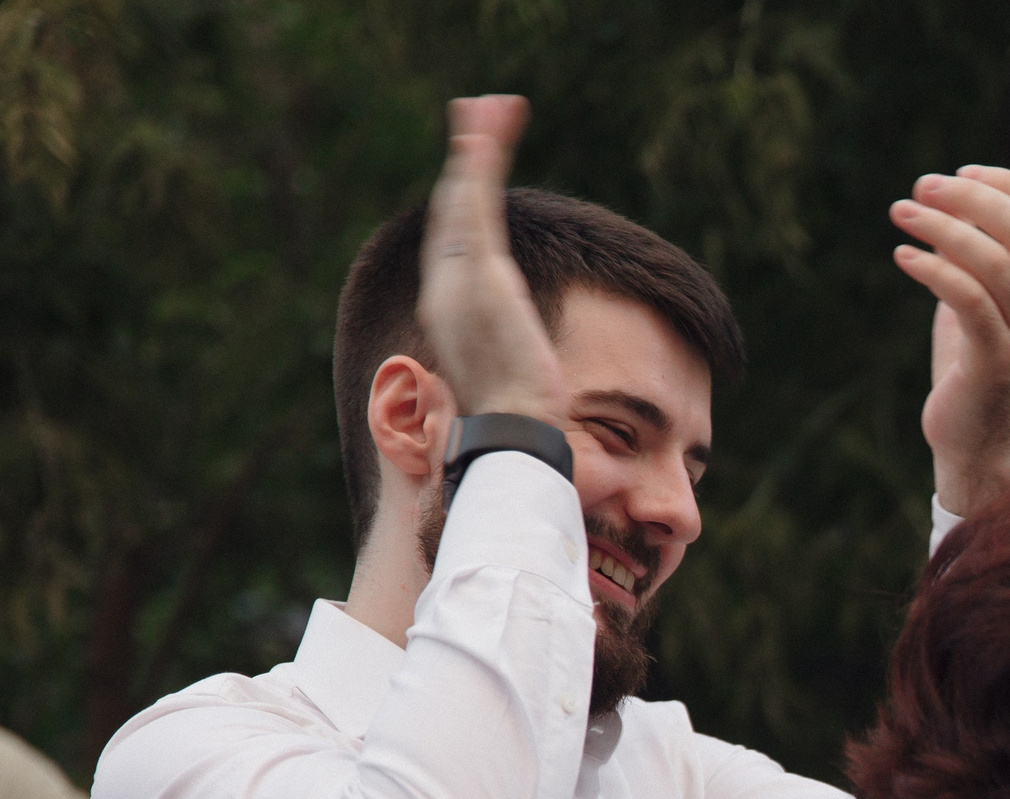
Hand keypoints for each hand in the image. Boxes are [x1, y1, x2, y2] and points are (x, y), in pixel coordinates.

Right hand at [417, 96, 567, 426]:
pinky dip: (480, 162)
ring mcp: (459, 278)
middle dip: (465, 160)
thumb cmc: (515, 419)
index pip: (453, 242)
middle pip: (452, 208)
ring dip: (476, 147)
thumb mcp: (507, 376)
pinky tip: (487, 126)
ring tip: (490, 107)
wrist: (512, 431)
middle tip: (478, 115)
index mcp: (449, 308)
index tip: (472, 172)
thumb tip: (517, 361)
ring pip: (463, 196)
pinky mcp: (483, 272)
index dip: (461, 202)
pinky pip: (477, 203)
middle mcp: (445, 288)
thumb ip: (504, 355)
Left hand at [892, 167, 1009, 515]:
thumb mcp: (980, 300)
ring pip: (995, 261)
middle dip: (968, 197)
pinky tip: (902, 256)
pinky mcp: (997, 362)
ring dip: (941, 227)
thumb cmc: (972, 367)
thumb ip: (975, 253)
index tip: (960, 174)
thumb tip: (944, 196)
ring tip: (900, 213)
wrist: (975, 443)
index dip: (1006, 184)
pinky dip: (933, 269)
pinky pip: (969, 300)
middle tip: (920, 187)